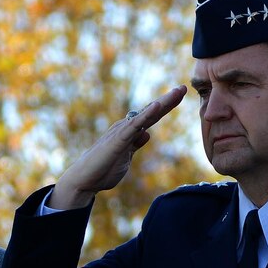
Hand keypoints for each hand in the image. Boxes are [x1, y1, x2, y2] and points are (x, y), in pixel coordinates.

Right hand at [46, 86, 185, 210]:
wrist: (83, 180)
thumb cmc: (102, 169)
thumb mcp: (126, 156)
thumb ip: (135, 144)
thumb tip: (147, 133)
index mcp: (130, 132)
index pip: (151, 117)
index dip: (166, 106)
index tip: (180, 95)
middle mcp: (126, 128)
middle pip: (151, 111)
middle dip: (168, 100)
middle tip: (183, 87)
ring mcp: (122, 132)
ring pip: (145, 114)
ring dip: (162, 103)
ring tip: (176, 92)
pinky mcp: (117, 140)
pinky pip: (134, 125)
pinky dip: (146, 115)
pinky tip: (157, 106)